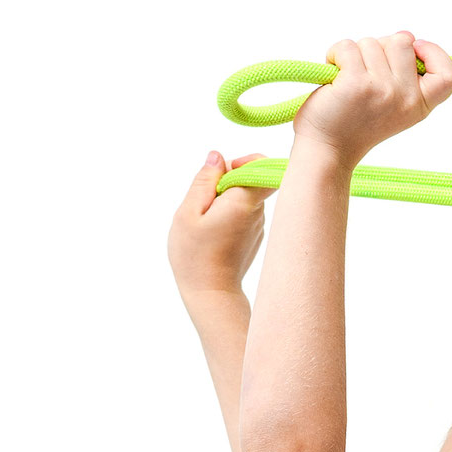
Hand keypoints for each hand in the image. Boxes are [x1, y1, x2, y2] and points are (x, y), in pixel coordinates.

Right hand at [168, 151, 266, 299]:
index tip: (225, 169)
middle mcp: (258, 212)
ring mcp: (259, 225)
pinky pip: (246, 212)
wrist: (211, 295)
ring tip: (209, 217)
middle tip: (208, 196)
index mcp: (244, 202)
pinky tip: (215, 230)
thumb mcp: (188, 212)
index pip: (263, 166)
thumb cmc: (195, 256)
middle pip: (253, 178)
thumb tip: (218, 157)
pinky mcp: (255, 235)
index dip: (246, 160)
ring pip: (248, 195)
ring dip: (228, 197)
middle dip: (230, 178)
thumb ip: (204, 181)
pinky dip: (231, 212)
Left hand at [290, 32, 451, 167]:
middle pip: (403, 41)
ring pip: (372, 42)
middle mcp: (406, 98)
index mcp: (419, 105)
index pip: (448, 75)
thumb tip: (407, 37)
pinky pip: (348, 47)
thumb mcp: (393, 102)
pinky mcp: (356, 83)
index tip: (416, 49)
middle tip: (366, 71)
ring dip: (354, 53)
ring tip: (347, 78)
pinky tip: (334, 74)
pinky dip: (335, 54)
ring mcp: (382, 90)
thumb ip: (405, 73)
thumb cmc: (355, 121)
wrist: (327, 149)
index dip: (434, 53)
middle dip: (380, 46)